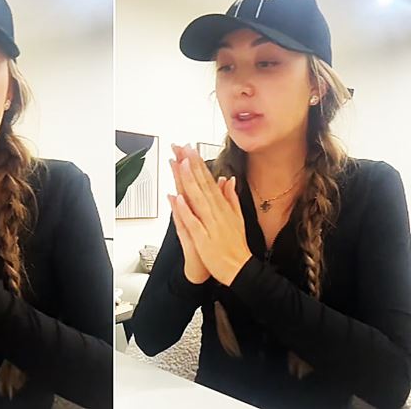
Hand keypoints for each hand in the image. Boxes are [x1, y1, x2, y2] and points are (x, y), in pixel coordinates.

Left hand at [169, 146, 251, 285]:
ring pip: (196, 198)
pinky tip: (178, 198)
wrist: (239, 268)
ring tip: (180, 164)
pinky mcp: (202, 237)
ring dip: (188, 181)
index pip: (208, 180)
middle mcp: (216, 211)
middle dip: (191, 165)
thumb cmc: (235, 245)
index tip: (190, 149)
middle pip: (201, 184)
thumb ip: (231, 197)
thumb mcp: (236, 217)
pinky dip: (185, 210)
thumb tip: (228, 179)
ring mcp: (209, 223)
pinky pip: (192, 221)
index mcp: (222, 206)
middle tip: (182, 148)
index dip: (198, 164)